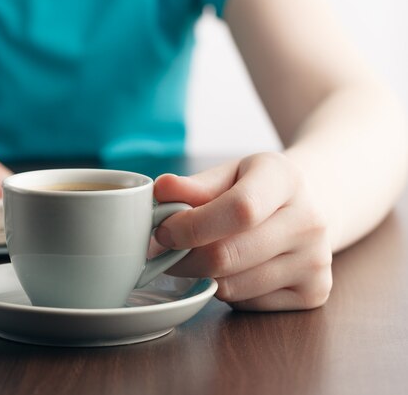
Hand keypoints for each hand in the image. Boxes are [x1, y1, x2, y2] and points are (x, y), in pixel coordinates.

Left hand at [153, 152, 331, 310]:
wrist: (309, 207)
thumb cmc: (256, 189)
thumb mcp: (228, 174)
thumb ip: (193, 185)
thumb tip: (161, 190)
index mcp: (285, 178)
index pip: (240, 210)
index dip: (193, 226)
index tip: (164, 231)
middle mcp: (309, 220)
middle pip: (227, 255)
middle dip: (184, 258)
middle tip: (167, 251)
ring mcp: (316, 260)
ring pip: (232, 286)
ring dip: (202, 276)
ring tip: (200, 256)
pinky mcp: (314, 292)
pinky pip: (246, 303)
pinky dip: (227, 291)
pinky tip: (234, 269)